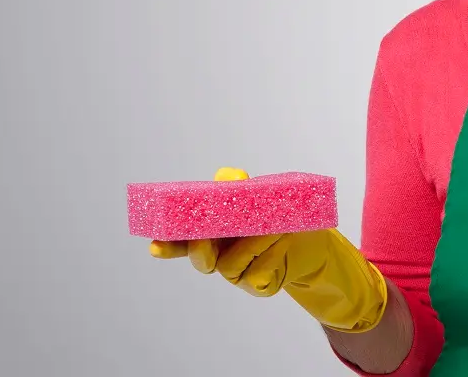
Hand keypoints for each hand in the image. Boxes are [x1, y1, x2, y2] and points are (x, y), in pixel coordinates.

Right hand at [149, 167, 388, 332]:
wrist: (312, 238)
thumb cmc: (277, 214)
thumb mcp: (259, 193)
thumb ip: (237, 183)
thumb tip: (231, 180)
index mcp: (213, 235)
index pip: (182, 241)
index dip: (167, 244)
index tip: (155, 245)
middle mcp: (220, 256)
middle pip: (200, 261)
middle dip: (199, 250)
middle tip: (203, 237)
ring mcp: (239, 275)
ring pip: (230, 265)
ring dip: (250, 243)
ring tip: (274, 226)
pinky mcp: (259, 286)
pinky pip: (257, 275)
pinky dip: (271, 255)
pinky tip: (283, 242)